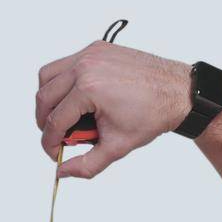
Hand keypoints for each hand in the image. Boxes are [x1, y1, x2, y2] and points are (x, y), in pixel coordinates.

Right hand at [35, 40, 192, 179]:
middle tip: (58, 138)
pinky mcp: (96, 48)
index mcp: (88, 88)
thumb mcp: (117, 147)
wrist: (177, 92)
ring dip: (49, 99)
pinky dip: (64, 82)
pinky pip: (66, 64)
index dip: (50, 143)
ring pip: (48, 76)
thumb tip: (63, 173)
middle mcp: (84, 66)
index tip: (54, 155)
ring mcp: (89, 53)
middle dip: (46, 122)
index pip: (55, 121)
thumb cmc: (152, 116)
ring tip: (66, 118)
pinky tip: (80, 100)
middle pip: (44, 97)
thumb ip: (87, 164)